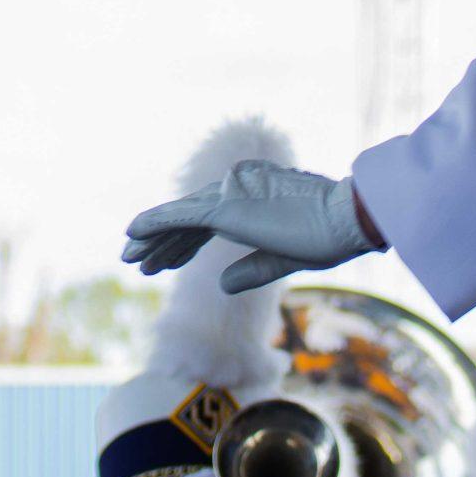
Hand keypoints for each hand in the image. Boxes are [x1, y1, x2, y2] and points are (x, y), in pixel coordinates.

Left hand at [123, 162, 374, 292]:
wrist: (347, 220)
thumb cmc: (327, 237)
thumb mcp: (284, 258)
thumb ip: (252, 269)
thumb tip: (221, 284)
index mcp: (249, 202)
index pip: (204, 224)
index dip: (181, 246)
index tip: (164, 264)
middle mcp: (234, 192)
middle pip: (186, 222)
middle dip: (160, 244)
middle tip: (136, 262)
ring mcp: (227, 197)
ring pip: (177, 220)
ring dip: (150, 239)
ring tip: (128, 257)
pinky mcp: (225, 209)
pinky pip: (178, 217)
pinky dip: (153, 224)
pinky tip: (132, 233)